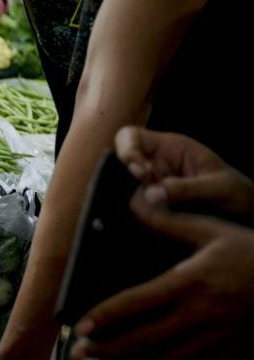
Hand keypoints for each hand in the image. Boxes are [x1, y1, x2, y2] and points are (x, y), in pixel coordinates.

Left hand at [72, 194, 253, 359]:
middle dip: (108, 350)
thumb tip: (134, 200)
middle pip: (146, 339)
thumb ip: (169, 222)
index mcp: (191, 282)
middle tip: (79, 357)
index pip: (139, 301)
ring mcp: (218, 339)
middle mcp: (201, 314)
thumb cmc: (250, 252)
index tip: (80, 327)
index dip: (106, 316)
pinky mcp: (233, 356)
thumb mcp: (212, 231)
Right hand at [115, 126, 253, 217]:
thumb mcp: (218, 187)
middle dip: (123, 180)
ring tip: (150, 213)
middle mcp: (154, 165)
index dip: (126, 150)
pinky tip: (147, 223)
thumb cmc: (236, 193)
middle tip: (144, 196)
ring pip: (122, 188)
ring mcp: (149, 186)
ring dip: (129, 200)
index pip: (131, 136)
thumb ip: (186, 188)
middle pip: (118, 163)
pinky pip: (132, 207)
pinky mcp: (149, 207)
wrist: (245, 214)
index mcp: (170, 148)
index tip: (140, 173)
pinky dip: (134, 215)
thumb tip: (149, 194)